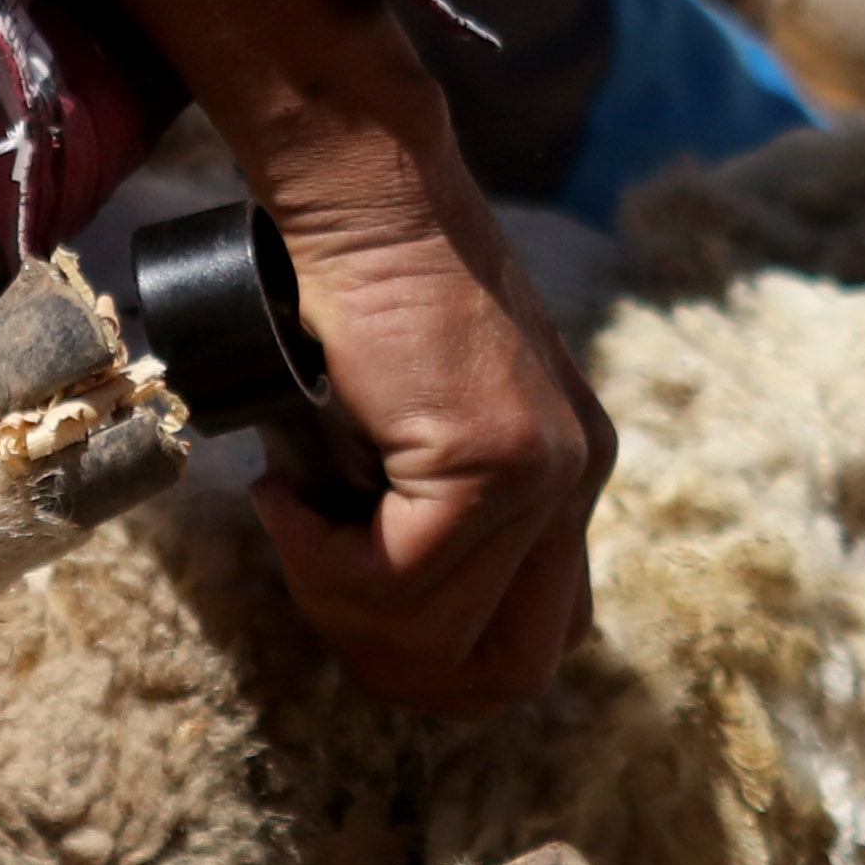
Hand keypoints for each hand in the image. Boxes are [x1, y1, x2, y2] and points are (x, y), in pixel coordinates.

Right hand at [7, 0, 620, 711]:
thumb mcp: (409, 423)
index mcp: (568, 473)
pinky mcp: (494, 459)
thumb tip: (380, 619)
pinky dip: (322, 560)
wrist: (354, 193)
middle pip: (509, 671)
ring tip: (291, 516)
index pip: (539, 642)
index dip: (436, 659)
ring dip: (336, 600)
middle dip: (393, 661)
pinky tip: (286, 495)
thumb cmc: (351, 298)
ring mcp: (547, 471)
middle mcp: (578, 478)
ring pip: (437, 633)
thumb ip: (428, 507)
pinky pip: (398, 579)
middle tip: (315, 585)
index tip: (348, 596)